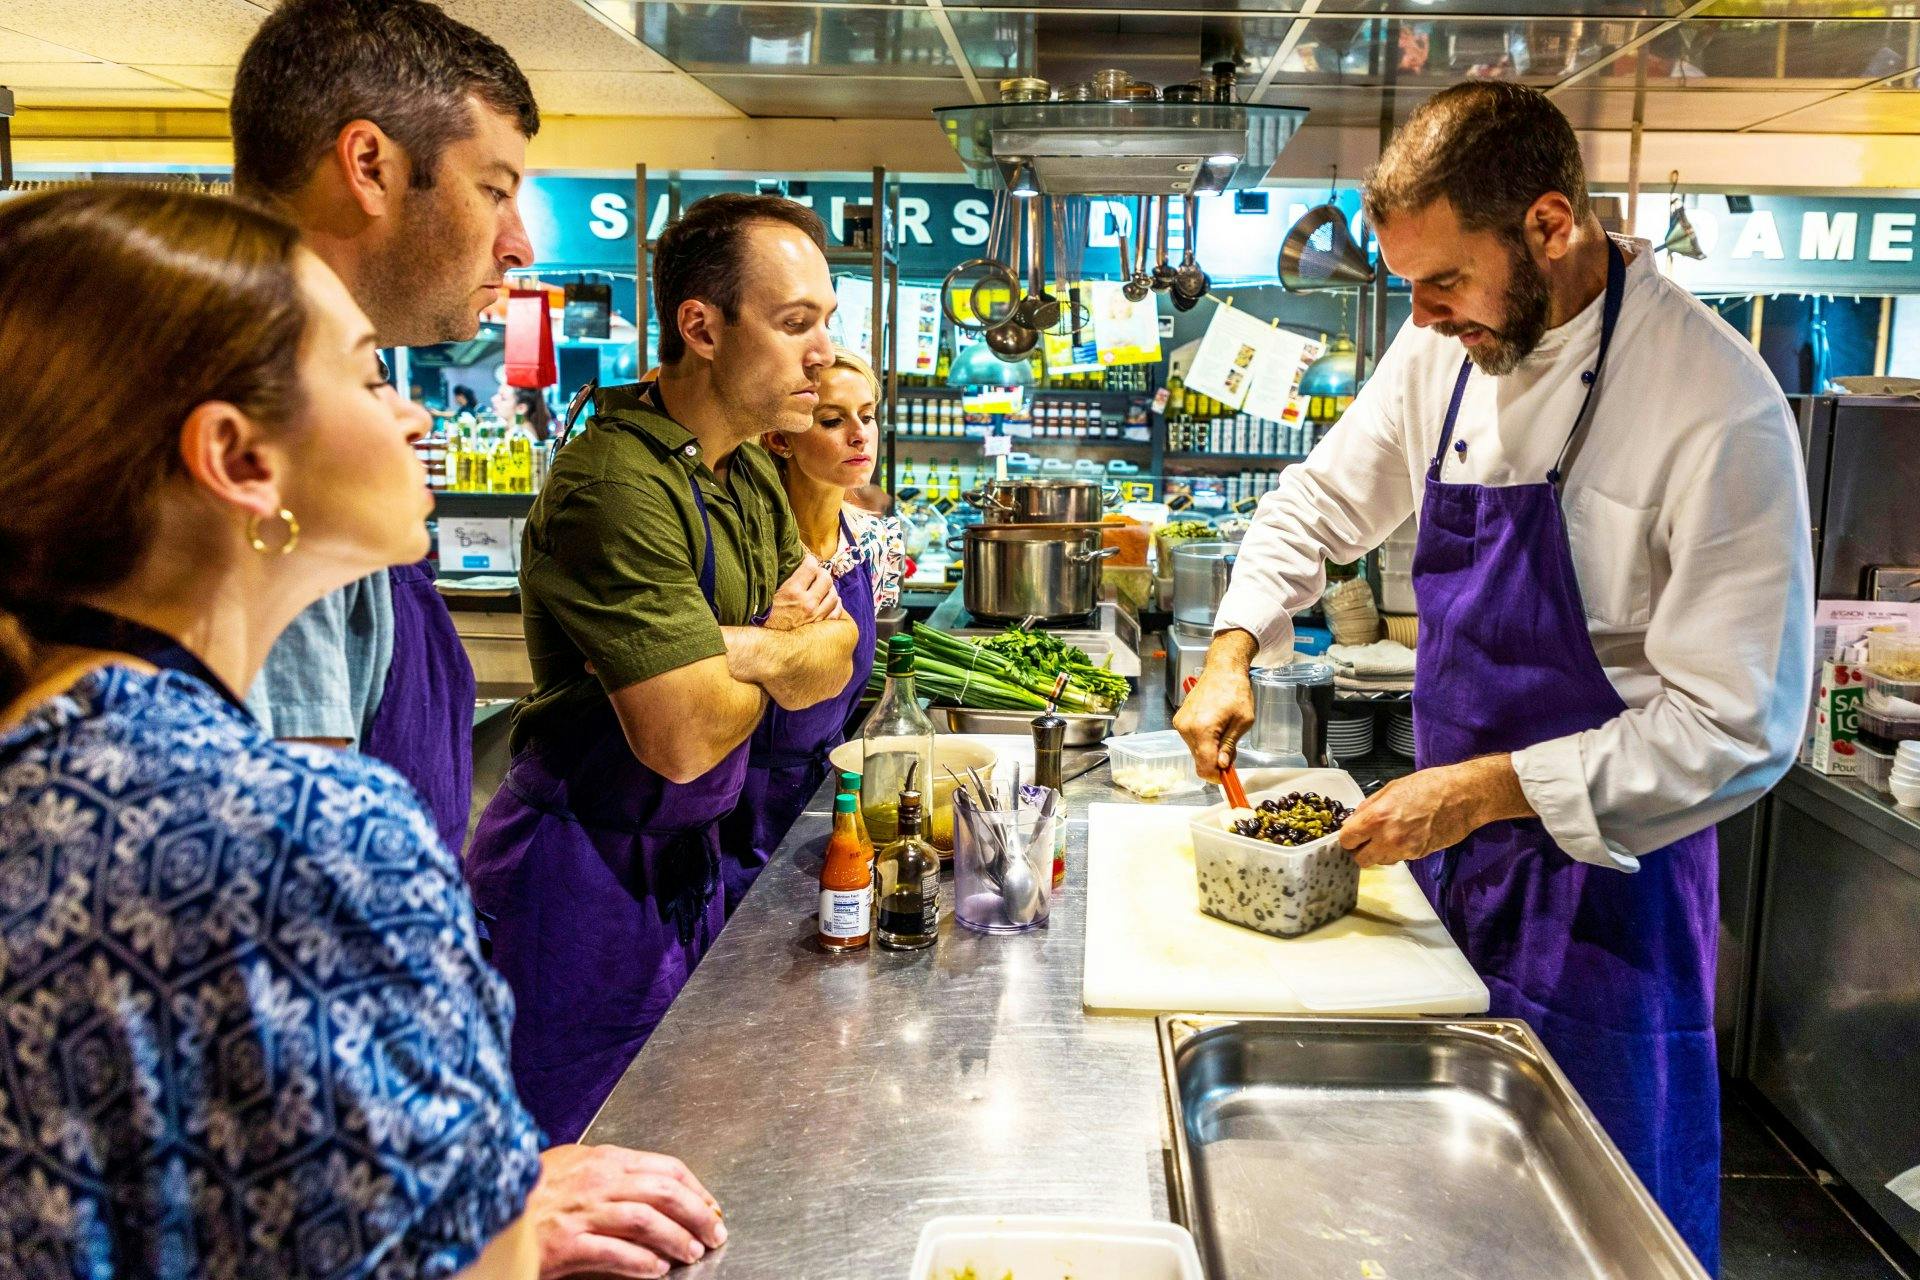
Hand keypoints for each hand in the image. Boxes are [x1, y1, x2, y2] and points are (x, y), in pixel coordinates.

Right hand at [528, 1143, 725, 1277]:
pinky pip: (615, 1253)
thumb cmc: (529, 1190)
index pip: (665, 1168)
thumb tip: (650, 1184)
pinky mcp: (567, 1244)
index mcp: (603, 1159)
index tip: (710, 1206)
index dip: (696, 1189)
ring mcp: (582, 1213)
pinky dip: (641, 1263)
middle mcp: (597, 1182)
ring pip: (646, 1221)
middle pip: (664, 1193)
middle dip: (697, 1214)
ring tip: (691, 1253)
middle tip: (713, 1233)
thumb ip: (609, 1170)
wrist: (487, 1208)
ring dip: (675, 1239)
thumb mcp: (571, 1164)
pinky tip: (657, 1271)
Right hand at [763, 556, 838, 629]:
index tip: (808, 560)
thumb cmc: (763, 616)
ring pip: (834, 594)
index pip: (810, 567)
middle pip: (826, 578)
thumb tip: (793, 566)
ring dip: (830, 588)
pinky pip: (836, 612)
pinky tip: (833, 601)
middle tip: (816, 573)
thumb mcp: (770, 593)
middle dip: (822, 572)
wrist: (764, 643)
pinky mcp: (818, 626)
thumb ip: (784, 579)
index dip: (810, 560)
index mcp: (792, 591)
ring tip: (824, 586)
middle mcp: (807, 602)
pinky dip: (836, 605)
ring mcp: (815, 615)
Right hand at [1173, 631, 1256, 783]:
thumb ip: (1230, 745)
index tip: (1229, 779)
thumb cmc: (1236, 691)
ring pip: (1195, 751)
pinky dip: (1203, 742)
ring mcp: (1180, 724)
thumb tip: (1222, 765)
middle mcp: (1186, 729)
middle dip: (1215, 764)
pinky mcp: (1180, 720)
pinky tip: (1215, 728)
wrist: (1222, 669)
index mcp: (1202, 729)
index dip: (1217, 778)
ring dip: (1210, 751)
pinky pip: (1192, 740)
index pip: (1205, 766)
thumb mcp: (1243, 721)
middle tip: (1232, 753)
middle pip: (1199, 761)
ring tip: (1225, 735)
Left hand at [1338, 756, 1530, 867]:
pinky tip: (1405, 836)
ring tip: (1388, 835)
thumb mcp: (1392, 788)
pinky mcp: (1419, 855)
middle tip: (1366, 839)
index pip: (1347, 840)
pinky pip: (1399, 859)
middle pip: (1361, 860)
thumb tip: (1355, 819)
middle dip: (1360, 850)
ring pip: (1380, 862)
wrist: (1463, 796)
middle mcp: (1388, 838)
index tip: (1351, 834)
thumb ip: (1370, 806)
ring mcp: (1405, 850)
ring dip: (1379, 853)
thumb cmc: (1430, 786)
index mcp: (1377, 817)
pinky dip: (1397, 852)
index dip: (1347, 837)